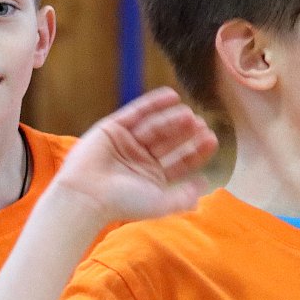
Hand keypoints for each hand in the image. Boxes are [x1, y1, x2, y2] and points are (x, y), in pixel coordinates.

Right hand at [54, 88, 218, 224]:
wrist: (87, 195)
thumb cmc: (123, 203)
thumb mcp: (159, 203)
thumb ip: (183, 197)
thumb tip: (204, 185)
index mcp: (152, 176)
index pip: (180, 161)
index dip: (196, 151)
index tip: (212, 140)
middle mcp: (141, 159)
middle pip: (170, 141)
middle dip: (186, 133)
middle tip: (202, 124)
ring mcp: (127, 142)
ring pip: (156, 126)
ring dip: (173, 119)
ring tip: (190, 114)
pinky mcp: (113, 128)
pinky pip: (136, 112)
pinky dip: (153, 103)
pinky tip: (171, 96)